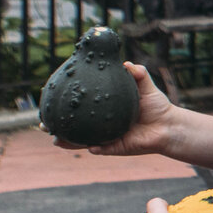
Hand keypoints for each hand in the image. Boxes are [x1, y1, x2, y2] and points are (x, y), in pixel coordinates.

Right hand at [55, 61, 180, 156]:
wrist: (169, 125)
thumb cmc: (156, 106)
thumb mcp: (145, 85)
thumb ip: (137, 73)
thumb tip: (126, 63)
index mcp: (102, 109)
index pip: (79, 106)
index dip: (63, 104)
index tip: (47, 99)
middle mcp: (100, 124)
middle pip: (73, 125)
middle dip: (56, 126)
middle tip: (43, 123)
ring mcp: (105, 137)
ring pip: (81, 141)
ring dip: (68, 142)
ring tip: (56, 139)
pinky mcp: (115, 148)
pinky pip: (102, 149)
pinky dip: (95, 148)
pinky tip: (89, 146)